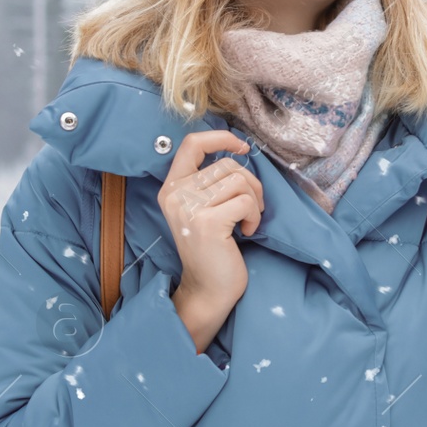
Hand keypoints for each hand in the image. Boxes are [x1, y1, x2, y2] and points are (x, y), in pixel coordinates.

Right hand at [157, 130, 264, 350]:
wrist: (207, 289)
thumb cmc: (212, 248)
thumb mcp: (202, 208)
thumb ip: (209, 182)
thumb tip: (239, 152)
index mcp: (171, 187)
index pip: (192, 143)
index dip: (221, 137)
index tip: (242, 147)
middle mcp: (175, 194)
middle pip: (227, 164)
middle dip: (250, 183)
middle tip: (252, 207)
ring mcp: (189, 207)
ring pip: (239, 180)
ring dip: (254, 201)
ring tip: (247, 220)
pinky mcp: (207, 222)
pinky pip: (245, 201)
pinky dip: (254, 215)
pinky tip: (247, 231)